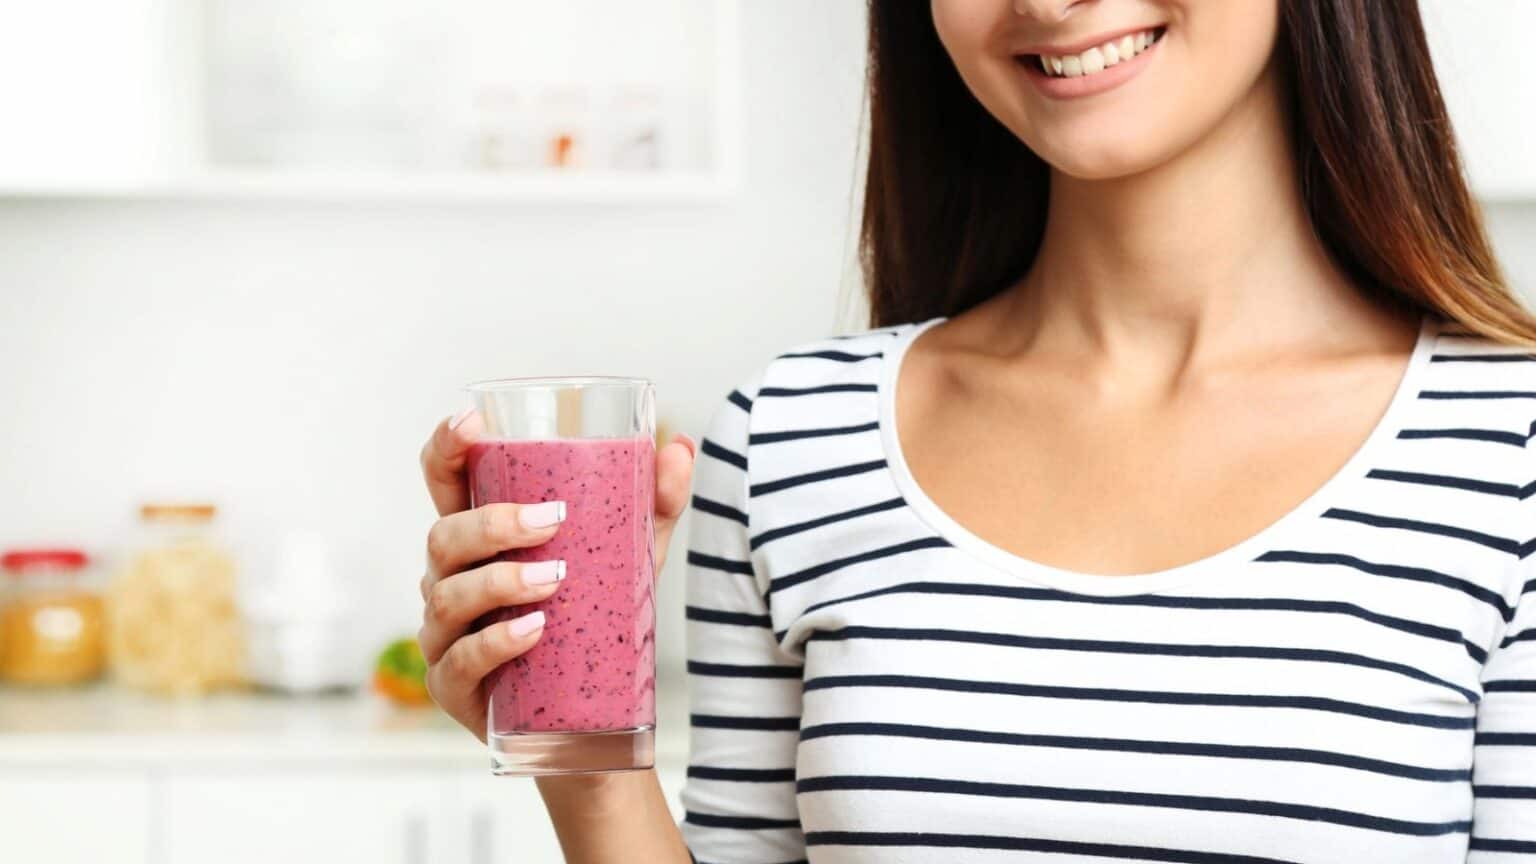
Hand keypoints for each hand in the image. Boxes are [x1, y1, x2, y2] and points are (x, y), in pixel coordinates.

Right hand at [416, 409, 697, 740]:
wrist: (589, 718)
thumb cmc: (594, 622)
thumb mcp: (627, 558)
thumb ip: (653, 503)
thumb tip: (680, 446)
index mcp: (480, 538)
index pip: (443, 482)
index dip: (445, 446)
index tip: (471, 422)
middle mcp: (450, 580)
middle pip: (443, 536)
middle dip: (492, 522)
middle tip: (552, 520)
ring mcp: (445, 635)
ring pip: (447, 596)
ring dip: (500, 581)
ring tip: (555, 580)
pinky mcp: (454, 688)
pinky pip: (461, 660)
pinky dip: (496, 641)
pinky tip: (534, 631)